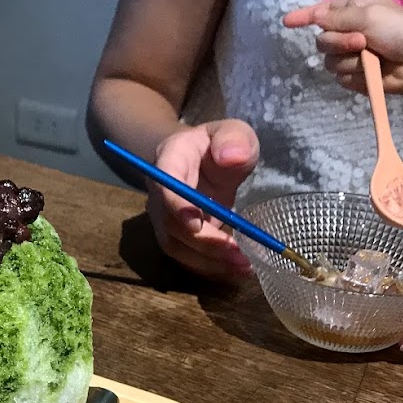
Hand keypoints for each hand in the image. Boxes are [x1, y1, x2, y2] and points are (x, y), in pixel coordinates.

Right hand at [146, 120, 259, 280]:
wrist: (201, 160)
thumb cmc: (218, 145)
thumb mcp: (232, 132)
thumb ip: (234, 139)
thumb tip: (232, 158)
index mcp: (169, 160)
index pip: (164, 185)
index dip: (177, 207)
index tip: (199, 225)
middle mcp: (159, 194)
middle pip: (171, 225)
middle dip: (205, 243)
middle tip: (240, 254)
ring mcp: (164, 218)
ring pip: (177, 247)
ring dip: (209, 262)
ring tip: (244, 267)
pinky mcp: (176, 237)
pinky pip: (187, 257)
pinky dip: (211, 267)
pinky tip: (236, 269)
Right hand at [283, 0, 402, 93]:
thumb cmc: (401, 30)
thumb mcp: (369, 15)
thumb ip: (337, 18)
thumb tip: (314, 16)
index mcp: (353, 10)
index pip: (321, 13)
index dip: (303, 16)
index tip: (286, 22)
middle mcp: (349, 31)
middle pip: (322, 40)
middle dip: (338, 42)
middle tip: (361, 42)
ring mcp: (352, 56)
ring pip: (329, 61)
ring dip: (348, 59)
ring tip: (371, 58)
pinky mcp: (356, 76)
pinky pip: (340, 77)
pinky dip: (355, 74)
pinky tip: (372, 73)